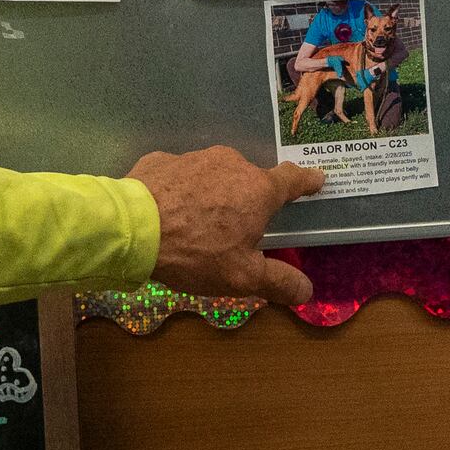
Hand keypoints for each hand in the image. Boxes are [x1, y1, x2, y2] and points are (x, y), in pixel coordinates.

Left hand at [130, 146, 320, 308]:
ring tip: (198, 224)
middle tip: (237, 228)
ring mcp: (195, 159)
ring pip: (214, 177)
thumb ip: (278, 282)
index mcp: (258, 190)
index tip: (317, 179)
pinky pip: (180, 177)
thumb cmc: (196, 252)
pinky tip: (169, 212)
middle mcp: (231, 165)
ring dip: (213, 194)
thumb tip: (307, 290)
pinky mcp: (163, 161)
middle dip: (248, 200)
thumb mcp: (242, 277)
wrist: (133, 229)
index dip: (307, 181)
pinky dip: (181, 192)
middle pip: (249, 181)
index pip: (293, 180)